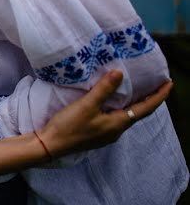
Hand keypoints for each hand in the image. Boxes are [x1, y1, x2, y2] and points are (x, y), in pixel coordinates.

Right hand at [37, 70, 172, 157]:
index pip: (145, 108)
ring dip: (133, 103)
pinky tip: (112, 101)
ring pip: (126, 115)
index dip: (158, 96)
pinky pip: (114, 117)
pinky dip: (119, 106)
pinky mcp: (97, 133)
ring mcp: (106, 133)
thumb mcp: (86, 105)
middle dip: (148, 99)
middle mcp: (116, 130)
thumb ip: (104, 90)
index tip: (168, 84)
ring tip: (135, 89)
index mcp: (118, 123)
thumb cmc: (69, 125)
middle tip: (154, 84)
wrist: (51, 144)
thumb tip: (120, 74)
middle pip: (137, 112)